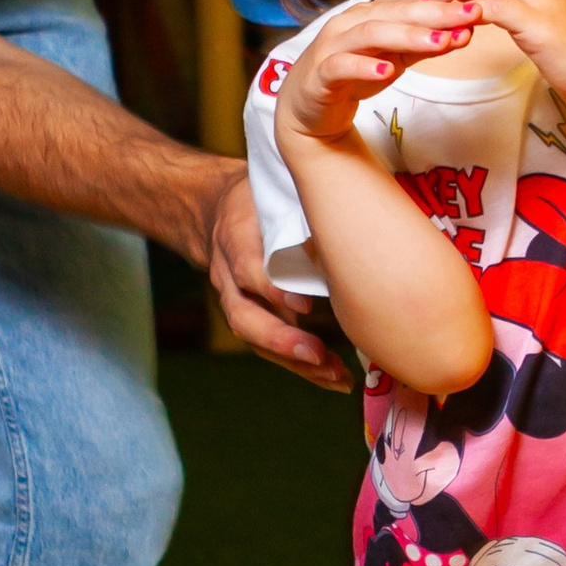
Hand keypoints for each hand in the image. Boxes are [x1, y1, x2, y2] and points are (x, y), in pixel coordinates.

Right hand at [206, 167, 351, 387]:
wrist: (212, 209)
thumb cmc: (256, 195)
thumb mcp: (272, 187)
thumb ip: (298, 202)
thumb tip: (354, 210)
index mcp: (236, 235)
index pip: (248, 267)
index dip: (272, 290)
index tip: (304, 307)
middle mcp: (228, 273)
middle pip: (244, 315)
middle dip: (280, 340)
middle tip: (318, 355)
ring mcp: (233, 298)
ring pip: (254, 337)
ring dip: (295, 361)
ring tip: (337, 378)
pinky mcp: (248, 314)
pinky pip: (267, 346)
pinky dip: (300, 365)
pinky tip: (335, 377)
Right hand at [273, 0, 475, 149]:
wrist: (308, 107)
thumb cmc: (353, 74)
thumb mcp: (395, 59)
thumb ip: (425, 47)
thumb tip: (465, 31)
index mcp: (370, 15)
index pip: (411, 7)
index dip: (444, 7)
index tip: (477, 8)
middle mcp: (350, 24)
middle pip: (394, 14)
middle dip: (432, 16)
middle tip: (466, 17)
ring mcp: (332, 46)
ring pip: (370, 35)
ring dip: (405, 37)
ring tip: (437, 42)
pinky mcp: (319, 73)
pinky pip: (341, 66)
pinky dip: (364, 67)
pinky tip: (387, 72)